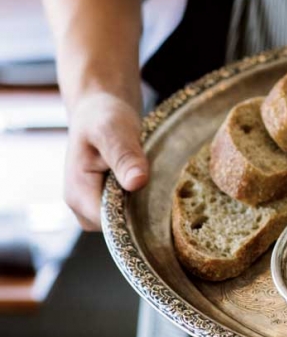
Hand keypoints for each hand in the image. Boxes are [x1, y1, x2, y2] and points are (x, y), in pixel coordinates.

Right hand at [64, 91, 149, 229]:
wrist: (99, 109)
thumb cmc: (102, 115)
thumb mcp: (113, 129)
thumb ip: (124, 156)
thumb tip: (137, 182)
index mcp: (78, 195)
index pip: (111, 225)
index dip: (136, 215)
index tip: (157, 192)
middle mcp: (82, 208)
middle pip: (121, 227)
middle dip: (143, 210)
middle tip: (159, 179)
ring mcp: (94, 208)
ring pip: (128, 221)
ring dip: (145, 203)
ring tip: (154, 175)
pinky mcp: (108, 204)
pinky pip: (131, 212)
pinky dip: (144, 199)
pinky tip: (153, 180)